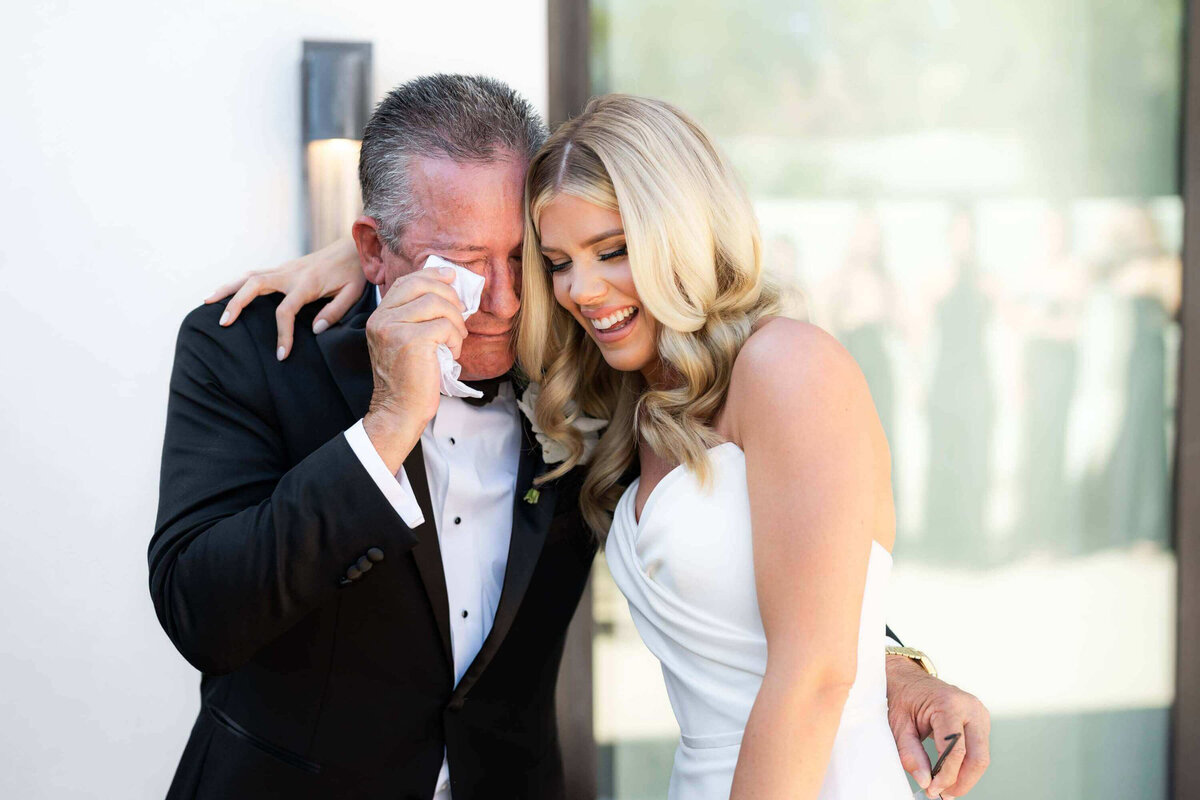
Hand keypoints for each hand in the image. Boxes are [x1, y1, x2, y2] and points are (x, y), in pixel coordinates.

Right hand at [204, 236, 365, 359]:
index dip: (282, 334)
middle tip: (223, 323)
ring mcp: (284, 268)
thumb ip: (335, 312)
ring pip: (249, 276)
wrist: (353, 248)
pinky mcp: (283, 268)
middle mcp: (290, 274)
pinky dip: (238, 283)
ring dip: (228, 289)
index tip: (281, 354)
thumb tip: (314, 330)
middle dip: (236, 303)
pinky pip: (255, 274)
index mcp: (307, 283)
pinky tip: (226, 293)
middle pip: (254, 285)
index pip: (286, 311)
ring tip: (207, 303)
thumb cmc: (354, 273)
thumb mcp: (352, 293)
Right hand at [362, 267, 467, 471]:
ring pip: (437, 304)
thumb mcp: (404, 341)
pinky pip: (445, 326)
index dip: (432, 275)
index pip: (407, 282)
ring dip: (456, 322)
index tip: (452, 276)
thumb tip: (447, 288)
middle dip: (449, 295)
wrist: (398, 411)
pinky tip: (452, 353)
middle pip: (422, 285)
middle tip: (461, 313)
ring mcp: (394, 328)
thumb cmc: (408, 379)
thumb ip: (415, 316)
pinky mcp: (411, 341)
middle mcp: (382, 319)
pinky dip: (456, 339)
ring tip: (456, 340)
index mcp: (379, 316)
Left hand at [886, 655, 990, 798]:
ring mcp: (979, 713)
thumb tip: (924, 781)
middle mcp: (970, 707)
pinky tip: (951, 773)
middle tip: (943, 794)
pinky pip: (979, 750)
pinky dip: (967, 766)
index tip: (932, 790)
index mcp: (949, 704)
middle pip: (978, 757)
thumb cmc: (902, 698)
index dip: (946, 775)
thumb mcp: (898, 725)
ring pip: (981, 756)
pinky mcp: (981, 721)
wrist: (909, 679)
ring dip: (965, 776)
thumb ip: (910, 753)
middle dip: (962, 781)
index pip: (956, 750)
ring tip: (944, 786)